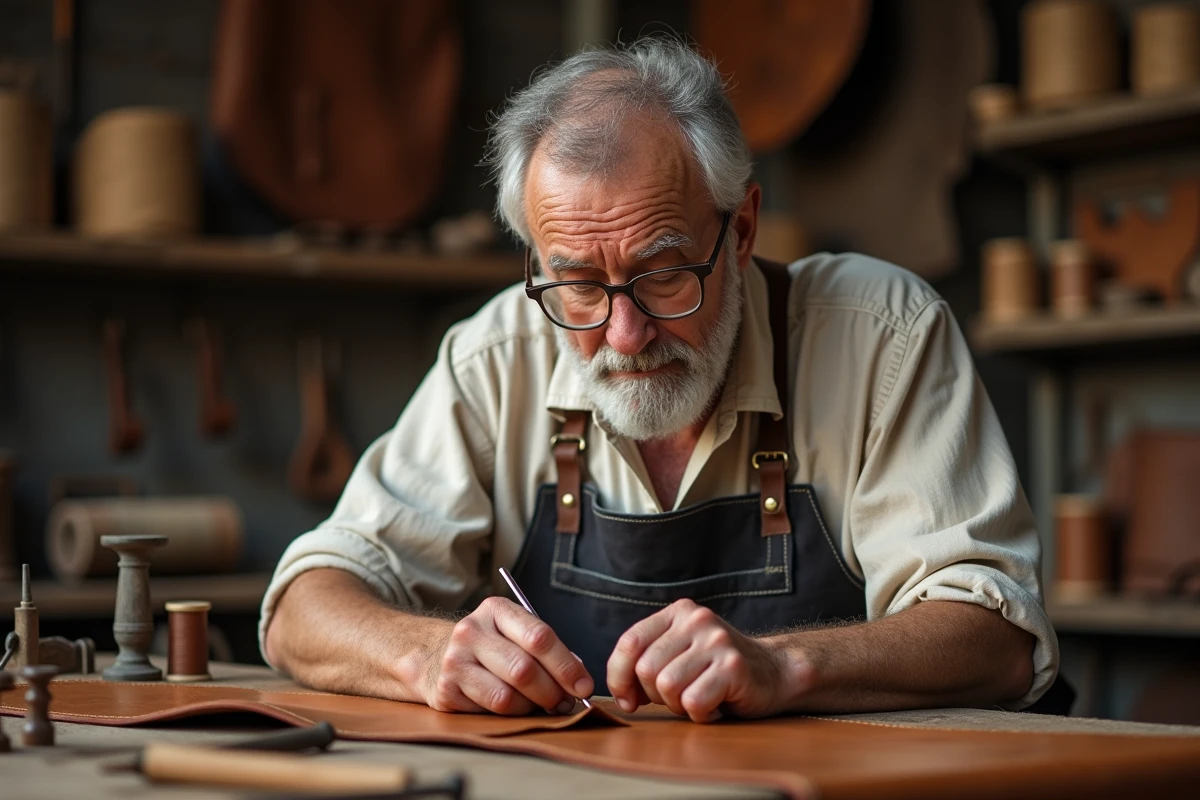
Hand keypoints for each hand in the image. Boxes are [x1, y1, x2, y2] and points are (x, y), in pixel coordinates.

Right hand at [424, 596, 593, 715]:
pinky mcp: (446, 691)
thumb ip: (546, 649)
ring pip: (507, 696)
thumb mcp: (514, 632)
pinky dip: (513, 714)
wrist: (435, 655)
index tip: (584, 686)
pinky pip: (491, 711)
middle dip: (553, 692)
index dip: (566, 666)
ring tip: (543, 706)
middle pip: (524, 670)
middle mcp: (471, 632)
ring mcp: (455, 662)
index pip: (539, 637)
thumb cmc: (490, 645)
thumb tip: (579, 677)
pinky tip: (517, 707)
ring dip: (533, 707)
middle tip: (567, 702)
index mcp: (495, 610)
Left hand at [607, 598, 809, 721]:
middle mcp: (697, 620)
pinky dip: (700, 714)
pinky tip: (714, 706)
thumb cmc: (716, 670)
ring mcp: (717, 641)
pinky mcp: (733, 667)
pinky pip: (693, 702)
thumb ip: (648, 660)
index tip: (627, 698)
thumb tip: (622, 693)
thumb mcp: (680, 653)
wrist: (773, 673)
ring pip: (667, 687)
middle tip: (677, 698)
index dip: (619, 676)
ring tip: (697, 698)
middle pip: (646, 669)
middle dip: (654, 695)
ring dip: (677, 705)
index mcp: (678, 613)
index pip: (630, 642)